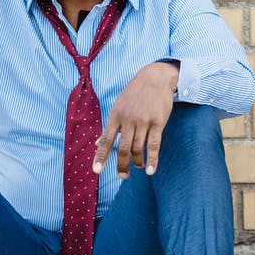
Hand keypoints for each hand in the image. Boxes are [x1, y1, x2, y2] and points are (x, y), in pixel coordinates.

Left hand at [92, 62, 179, 177]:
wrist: (155, 78)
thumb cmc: (134, 94)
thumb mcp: (118, 107)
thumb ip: (109, 127)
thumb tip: (96, 144)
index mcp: (115, 116)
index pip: (105, 140)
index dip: (100, 157)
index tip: (97, 171)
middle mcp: (128, 119)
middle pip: (122, 148)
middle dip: (122, 165)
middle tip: (123, 176)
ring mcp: (143, 121)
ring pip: (137, 148)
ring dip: (137, 162)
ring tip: (138, 167)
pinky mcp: (158, 122)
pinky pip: (154, 145)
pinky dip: (152, 160)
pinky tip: (150, 170)